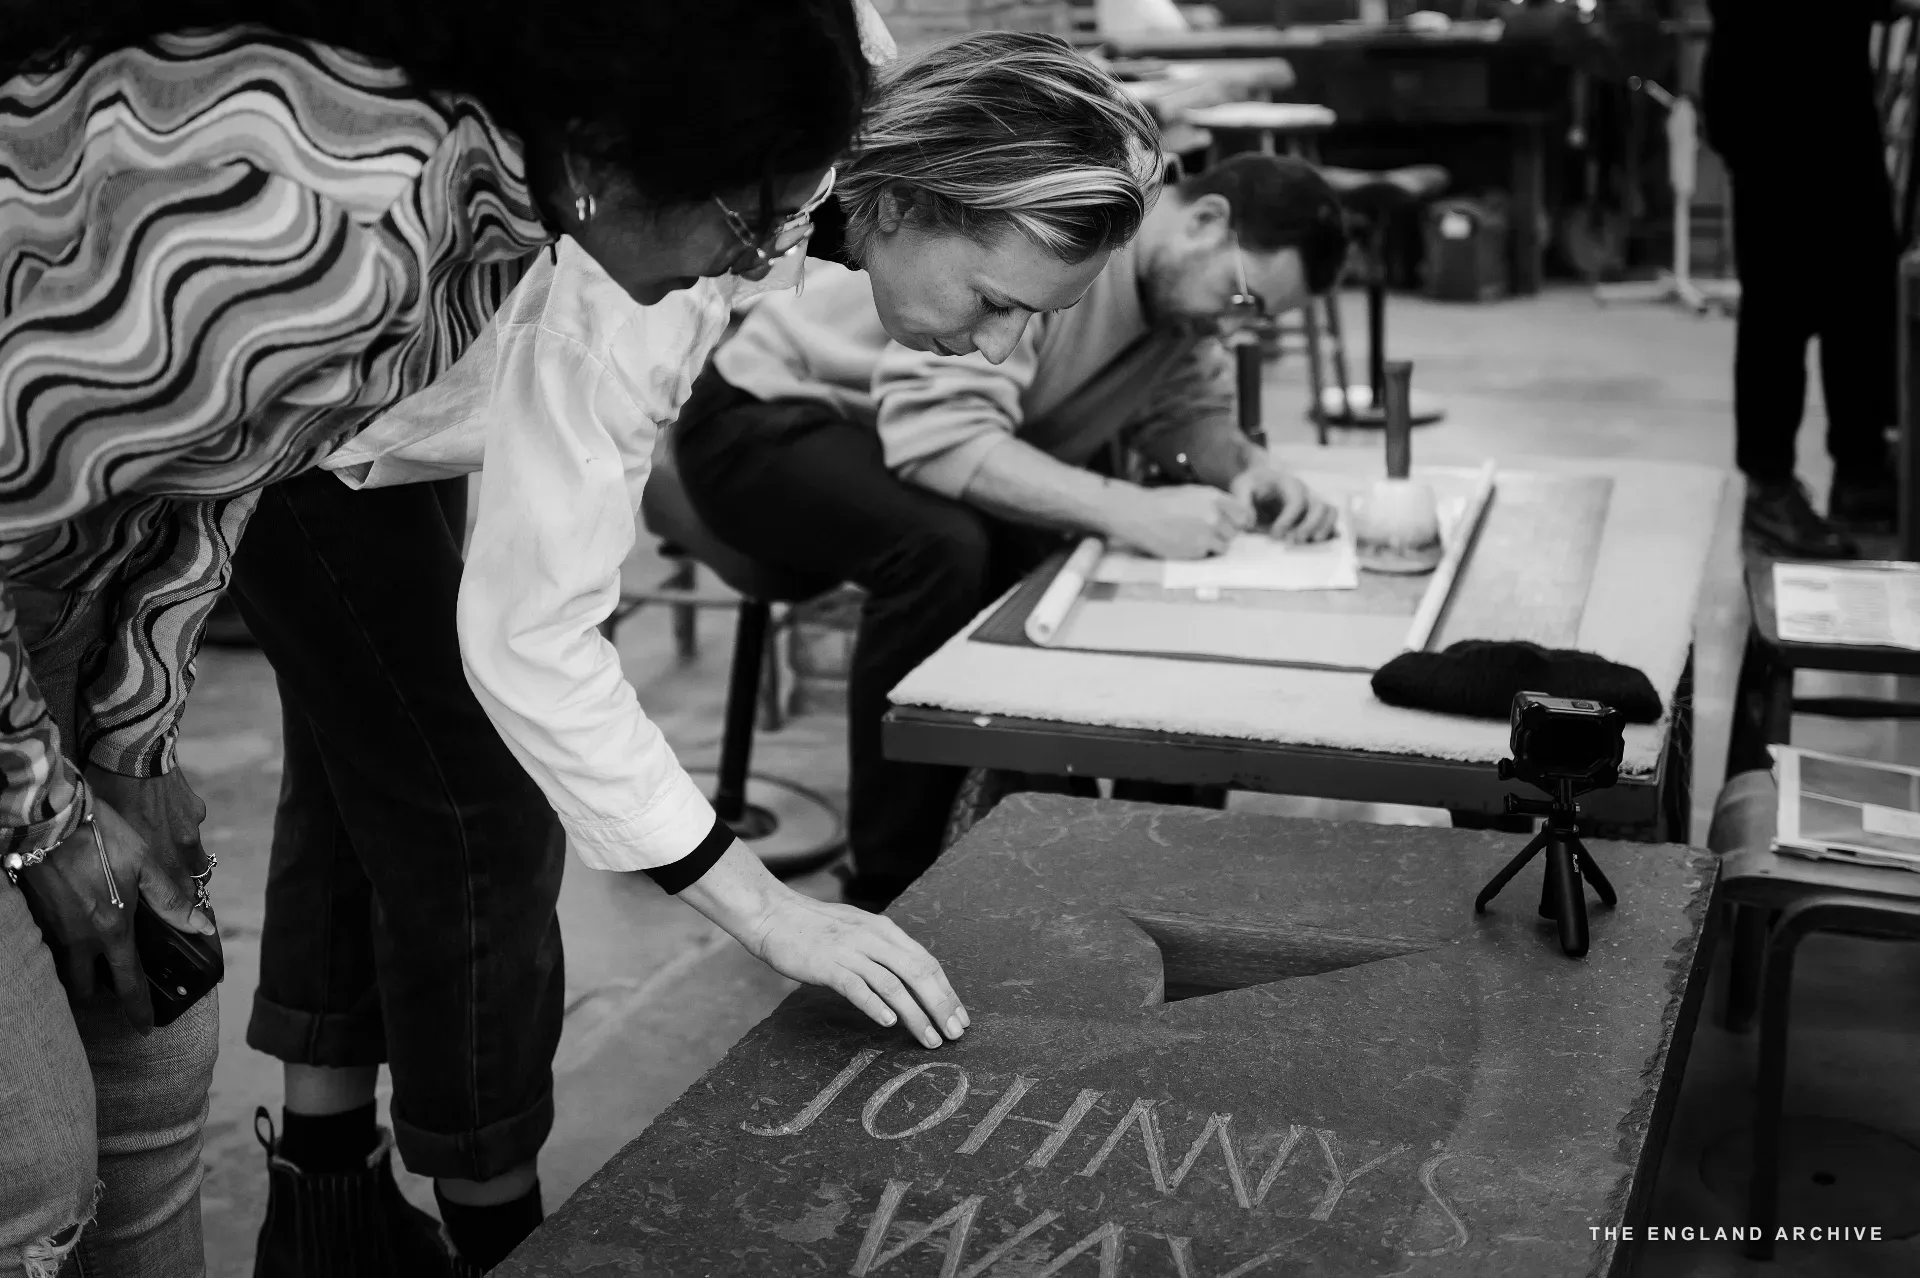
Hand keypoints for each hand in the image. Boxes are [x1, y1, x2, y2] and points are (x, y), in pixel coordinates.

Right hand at [17, 792, 214, 1033]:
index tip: (144, 1029)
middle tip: (110, 985)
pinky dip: (59, 947)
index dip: (137, 1010)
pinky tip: (70, 929)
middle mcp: (77, 938)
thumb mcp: (147, 863)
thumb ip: (173, 899)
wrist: (49, 817)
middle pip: (83, 987)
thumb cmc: (102, 836)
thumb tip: (202, 925)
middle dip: (96, 992)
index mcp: (110, 930)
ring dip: (75, 972)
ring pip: (60, 968)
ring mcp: (49, 928)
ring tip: (91, 962)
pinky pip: (44, 945)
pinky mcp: (32, 914)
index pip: (127, 983)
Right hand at [742, 890, 968, 1049]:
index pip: (927, 962)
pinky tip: (889, 1023)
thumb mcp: (860, 929)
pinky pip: (857, 987)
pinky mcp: (827, 965)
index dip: (947, 991)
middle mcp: (873, 938)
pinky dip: (875, 1005)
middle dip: (941, 1005)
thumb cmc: (817, 927)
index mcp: (885, 930)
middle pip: (918, 973)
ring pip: (893, 984)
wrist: (775, 915)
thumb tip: (911, 975)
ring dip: (915, 1014)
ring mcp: (850, 951)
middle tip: (955, 1034)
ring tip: (929, 1038)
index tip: (960, 1017)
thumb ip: (884, 949)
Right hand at [1106, 484, 1253, 559]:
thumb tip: (1234, 515)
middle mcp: (1213, 517)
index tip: (1238, 525)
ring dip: (1215, 545)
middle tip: (1208, 531)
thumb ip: (1215, 502)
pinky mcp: (1195, 552)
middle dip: (1225, 533)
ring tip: (1196, 537)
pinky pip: (1207, 555)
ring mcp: (1205, 536)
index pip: (1244, 514)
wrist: (1140, 515)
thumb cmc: (1163, 502)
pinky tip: (1184, 542)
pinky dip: (1200, 552)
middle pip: (1235, 532)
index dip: (1242, 521)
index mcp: (1214, 498)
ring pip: (1224, 546)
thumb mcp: (1193, 493)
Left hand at [1230, 466, 1338, 542]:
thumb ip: (1241, 502)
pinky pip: (1331, 519)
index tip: (1275, 535)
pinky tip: (1324, 542)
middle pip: (1319, 505)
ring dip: (1324, 528)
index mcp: (1288, 483)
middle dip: (1309, 525)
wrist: (1261, 479)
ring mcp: (1313, 501)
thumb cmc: (1252, 484)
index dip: (1288, 519)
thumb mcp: (1241, 487)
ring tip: (1311, 542)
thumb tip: (1247, 523)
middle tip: (1295, 541)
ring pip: (1330, 511)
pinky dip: (1331, 530)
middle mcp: (1305, 491)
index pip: (1296, 499)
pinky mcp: (1316, 513)